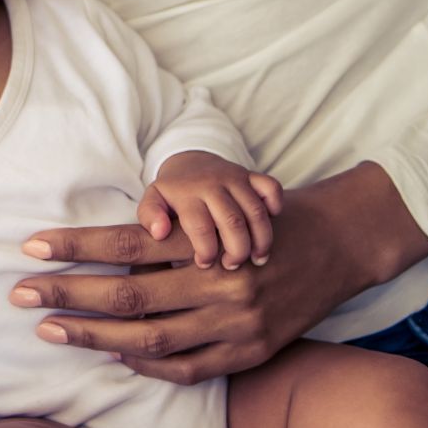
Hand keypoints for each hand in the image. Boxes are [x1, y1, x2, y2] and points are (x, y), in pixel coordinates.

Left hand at [10, 164, 427, 384]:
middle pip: (128, 296)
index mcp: (206, 241)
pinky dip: (146, 365)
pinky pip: (188, 368)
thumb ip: (168, 235)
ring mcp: (235, 325)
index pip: (127, 244)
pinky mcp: (249, 352)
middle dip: (67, 294)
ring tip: (50, 326)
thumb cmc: (262, 216)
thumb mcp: (218, 209)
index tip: (31, 248)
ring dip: (92, 335)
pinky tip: (111, 353)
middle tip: (19, 292)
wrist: (336, 243)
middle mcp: (219, 285)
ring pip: (149, 339)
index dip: (77, 247)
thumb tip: (104, 254)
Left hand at [138, 151, 283, 270]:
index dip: (205, 251)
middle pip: (233, 221)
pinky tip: (270, 226)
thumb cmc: (172, 194)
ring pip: (256, 211)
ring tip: (256, 260)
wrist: (189, 162)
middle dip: (236, 250)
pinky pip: (272, 187)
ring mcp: (236, 178)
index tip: (204, 265)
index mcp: (187, 192)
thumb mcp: (153, 201)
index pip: (200, 226)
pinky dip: (276, 207)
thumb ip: (151, 216)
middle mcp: (213, 183)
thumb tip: (159, 233)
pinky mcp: (253, 176)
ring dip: (260, 239)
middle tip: (232, 266)